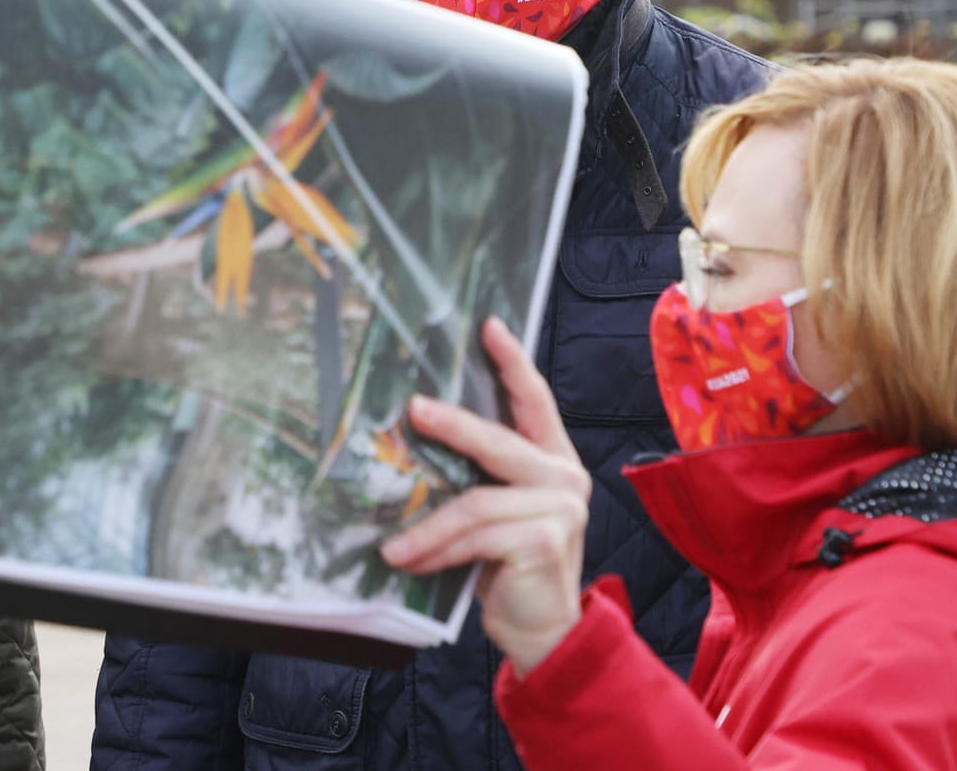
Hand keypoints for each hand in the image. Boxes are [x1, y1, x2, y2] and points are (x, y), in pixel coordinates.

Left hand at [380, 317, 590, 675]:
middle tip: (413, 410)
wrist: (544, 632)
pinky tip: (410, 562)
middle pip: (499, 441)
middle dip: (452, 425)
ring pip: (476, 501)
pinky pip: (475, 535)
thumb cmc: (510, 568)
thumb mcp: (496, 515)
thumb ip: (479, 480)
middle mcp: (564, 478)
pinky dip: (436, 550)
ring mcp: (559, 508)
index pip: (534, 401)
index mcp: (553, 462)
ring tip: (392, 546)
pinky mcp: (543, 540)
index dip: (513, 362)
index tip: (489, 325)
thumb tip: (414, 440)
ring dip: (427, 526)